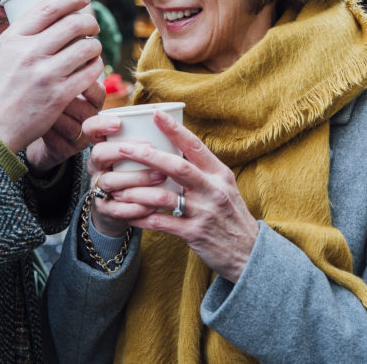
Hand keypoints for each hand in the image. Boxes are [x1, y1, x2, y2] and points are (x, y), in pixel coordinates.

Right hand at [0, 0, 103, 155]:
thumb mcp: (0, 53)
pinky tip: (92, 67)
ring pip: (86, 48)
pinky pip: (89, 73)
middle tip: (92, 25)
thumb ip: (21, 35)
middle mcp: (29, 53)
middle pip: (73, 24)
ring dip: (95, 45)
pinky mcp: (58, 96)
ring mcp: (45, 75)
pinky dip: (96, 67)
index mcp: (13, 38)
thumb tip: (47, 15)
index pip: (49, 7)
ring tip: (93, 47)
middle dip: (90, 21)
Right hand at [84, 111, 169, 236]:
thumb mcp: (140, 150)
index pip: (90, 128)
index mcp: (104, 145)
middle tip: (151, 148)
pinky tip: (153, 205)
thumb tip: (170, 114)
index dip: (100, 124)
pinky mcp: (105, 209)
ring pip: (109, 181)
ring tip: (161, 176)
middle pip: (99, 153)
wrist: (127, 208)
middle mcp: (97, 165)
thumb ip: (148, 135)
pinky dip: (136, 206)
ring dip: (136, 178)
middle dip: (123, 150)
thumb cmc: (140, 170)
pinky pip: (116, 208)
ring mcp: (98, 187)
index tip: (119, 123)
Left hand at [101, 111, 259, 282]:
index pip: (195, 146)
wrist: (249, 252)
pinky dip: (142, 218)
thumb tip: (176, 148)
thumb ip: (203, 171)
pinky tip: (128, 215)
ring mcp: (204, 213)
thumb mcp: (224, 188)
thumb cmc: (230, 215)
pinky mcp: (195, 234)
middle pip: (177, 167)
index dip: (174, 129)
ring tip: (117, 188)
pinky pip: (162, 224)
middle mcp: (213, 190)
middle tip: (123, 148)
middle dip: (147, 156)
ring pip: (165, 196)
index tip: (155, 113)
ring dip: (137, 191)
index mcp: (220, 174)